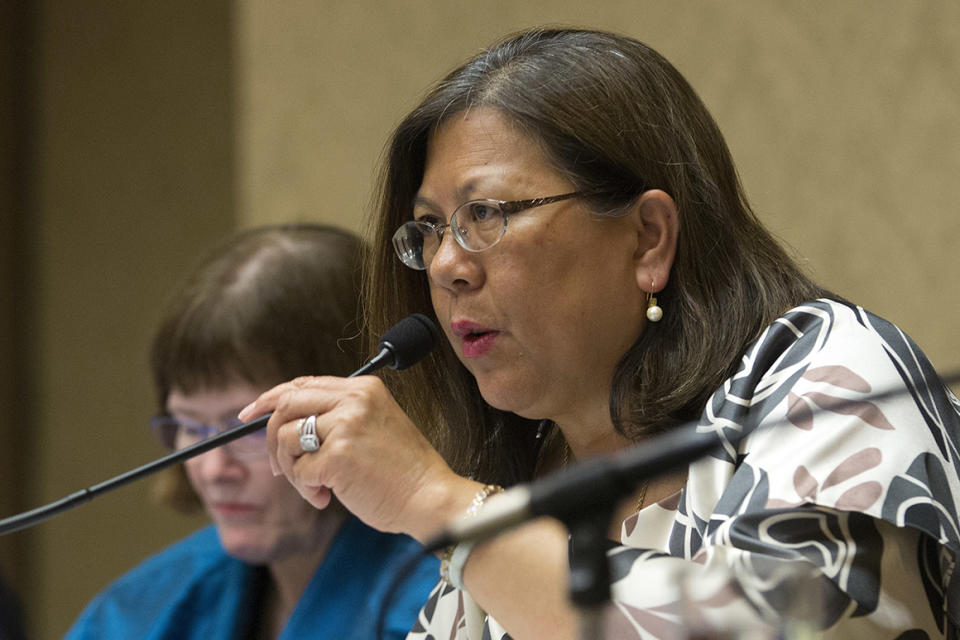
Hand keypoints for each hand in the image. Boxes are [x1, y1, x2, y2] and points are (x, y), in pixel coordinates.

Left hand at [238, 375, 465, 539]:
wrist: (431, 497)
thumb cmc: (403, 471)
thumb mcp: (374, 426)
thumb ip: (338, 416)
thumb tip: (286, 422)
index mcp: (363, 389)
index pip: (303, 384)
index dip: (271, 399)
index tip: (249, 414)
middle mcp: (354, 400)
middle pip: (286, 404)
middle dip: (269, 437)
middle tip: (277, 467)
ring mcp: (345, 426)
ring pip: (285, 438)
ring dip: (291, 470)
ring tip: (315, 488)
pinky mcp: (338, 456)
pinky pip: (298, 471)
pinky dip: (306, 489)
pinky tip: (327, 497)